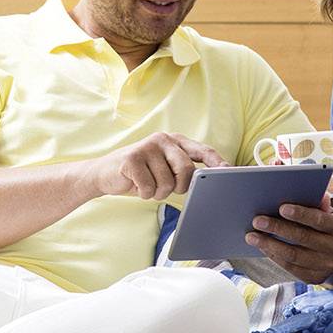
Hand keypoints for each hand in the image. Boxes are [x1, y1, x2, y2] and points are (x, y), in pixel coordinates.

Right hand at [91, 132, 226, 200]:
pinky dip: (144, 193)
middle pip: (186, 170)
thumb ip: (185, 169)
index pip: (204, 151)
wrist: (103, 174)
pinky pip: (149, 187)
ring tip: (147, 185)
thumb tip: (211, 180)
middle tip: (166, 188)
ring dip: (158, 193)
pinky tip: (136, 185)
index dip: (218, 163)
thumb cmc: (141, 174)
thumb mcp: (165, 168)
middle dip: (179, 187)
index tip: (229, 174)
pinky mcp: (131, 158)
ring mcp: (147, 147)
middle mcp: (163, 139)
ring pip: (167, 183)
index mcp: (175, 141)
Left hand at [247, 192, 332, 283]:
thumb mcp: (323, 211)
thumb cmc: (321, 224)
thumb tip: (300, 184)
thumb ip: (313, 200)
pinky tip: (261, 247)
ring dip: (269, 245)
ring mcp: (327, 266)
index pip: (319, 219)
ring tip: (251, 236)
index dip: (300, 214)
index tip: (281, 208)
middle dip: (277, 228)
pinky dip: (274, 256)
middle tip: (257, 221)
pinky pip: (290, 267)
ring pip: (293, 255)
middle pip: (303, 237)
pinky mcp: (315, 278)